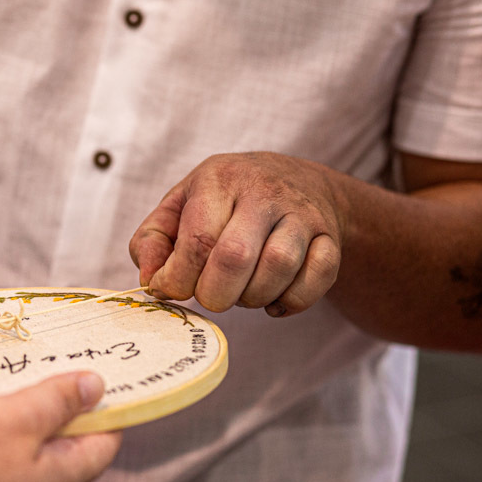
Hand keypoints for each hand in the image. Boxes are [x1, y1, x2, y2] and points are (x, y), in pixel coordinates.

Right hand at [0, 372, 121, 481]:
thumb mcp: (12, 416)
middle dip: (63, 408)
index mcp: (56, 479)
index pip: (103, 443)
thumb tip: (96, 388)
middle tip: (52, 368)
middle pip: (65, 449)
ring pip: (27, 453)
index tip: (103, 376)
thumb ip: (56, 402)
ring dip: (23, 418)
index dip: (108, 408)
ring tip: (10, 381)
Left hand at [130, 152, 345, 316]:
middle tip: (209, 296)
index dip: (179, 279)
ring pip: (278, 268)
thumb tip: (151, 281)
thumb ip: (151, 241)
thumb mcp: (178, 207)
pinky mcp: (330, 237)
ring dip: (252, 297)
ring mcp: (302, 213)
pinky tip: (273, 298)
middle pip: (236, 256)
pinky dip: (292, 301)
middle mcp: (264, 191)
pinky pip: (317, 278)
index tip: (173, 289)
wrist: (294, 180)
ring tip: (241, 292)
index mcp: (219, 179)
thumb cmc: (223, 201)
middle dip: (215, 293)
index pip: (197, 240)